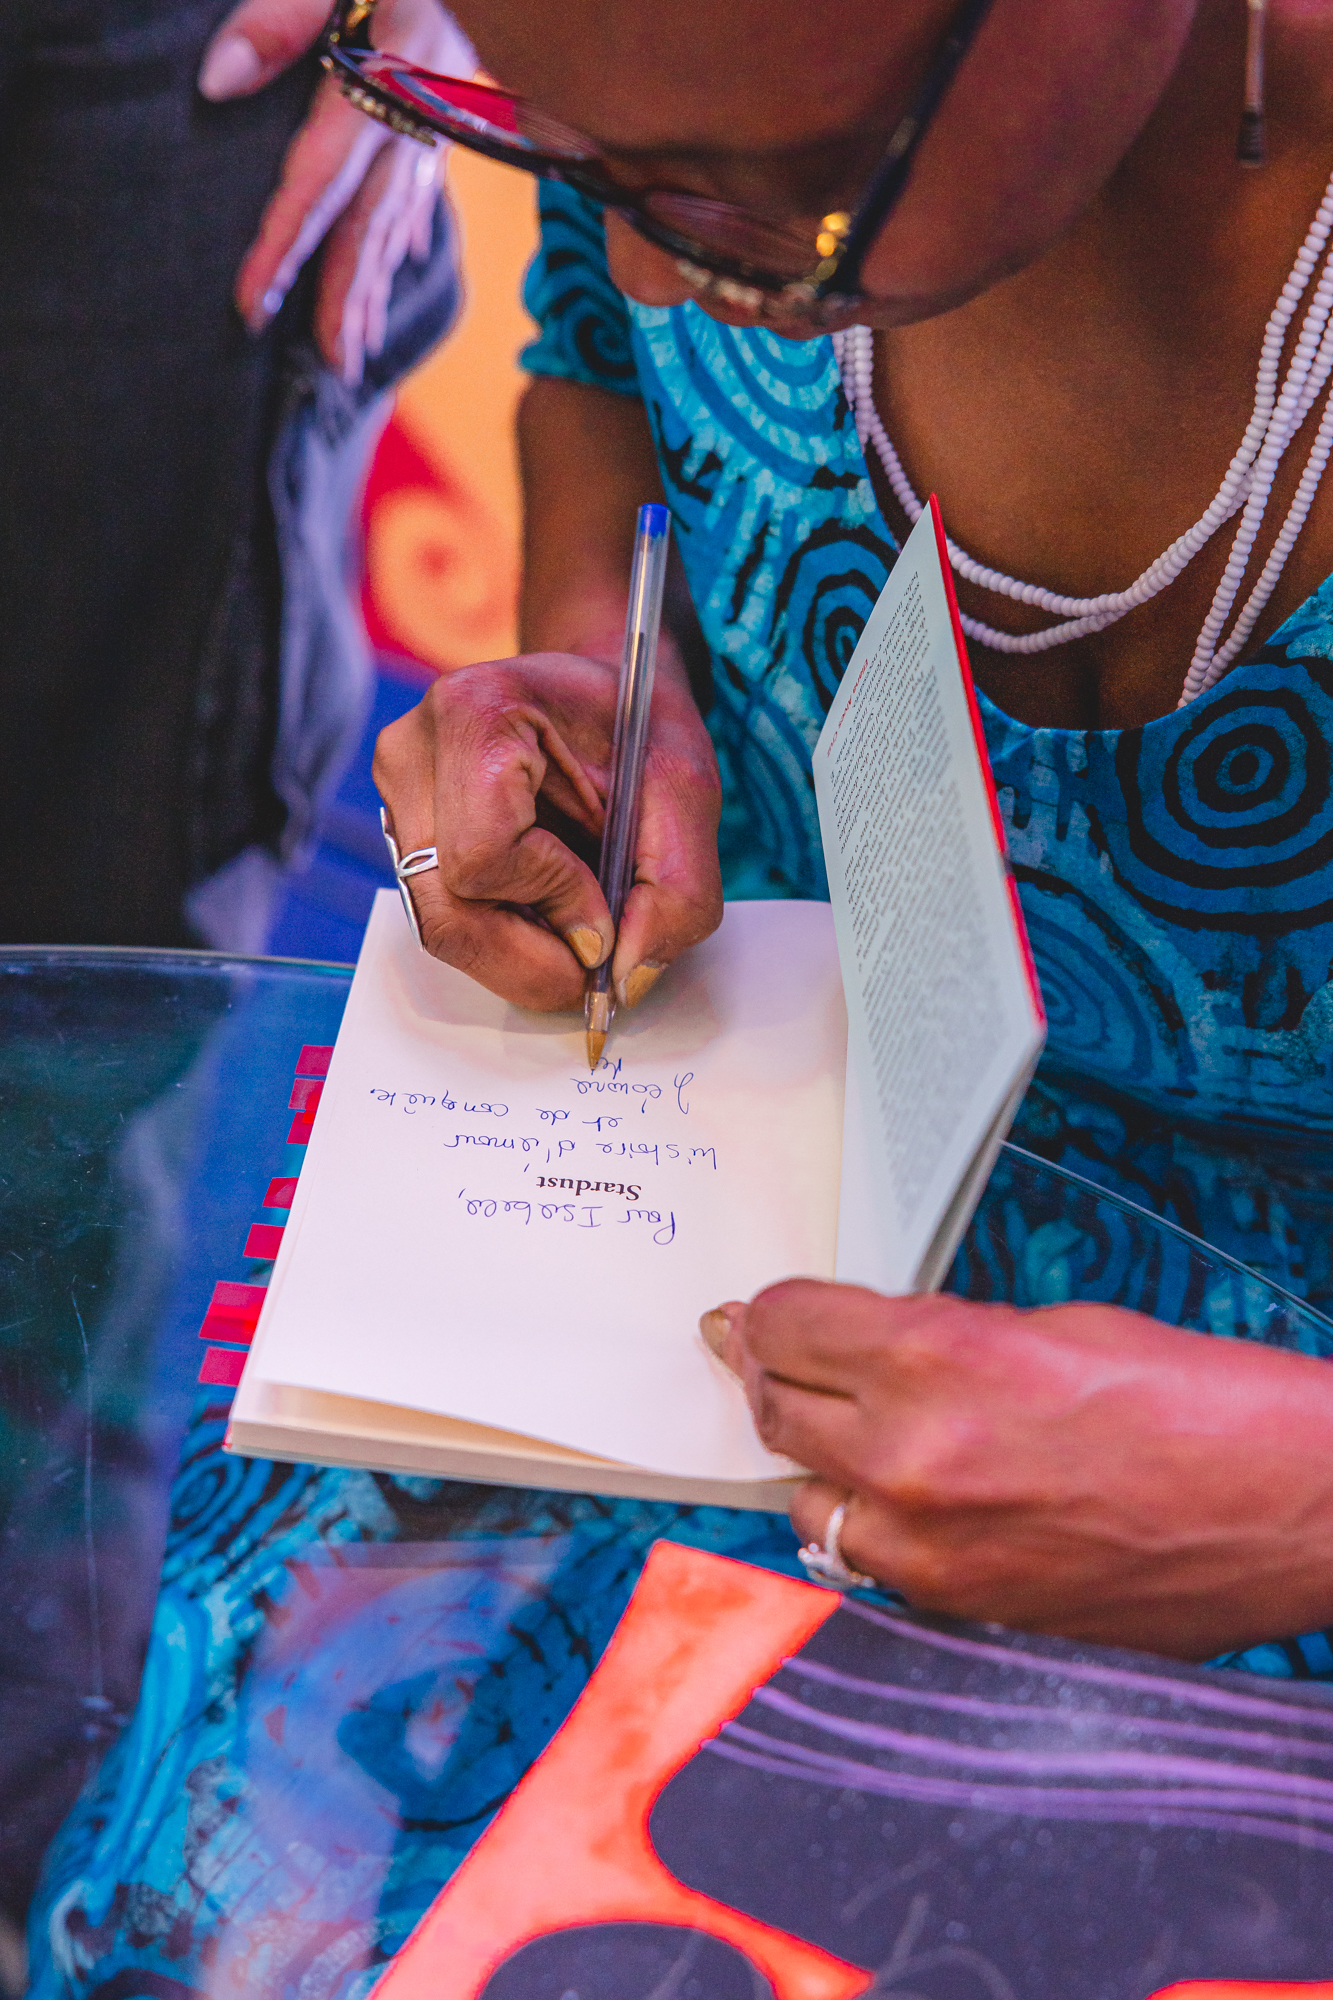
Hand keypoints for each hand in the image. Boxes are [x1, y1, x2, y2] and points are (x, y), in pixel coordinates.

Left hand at [198, 0, 473, 382]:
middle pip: (370, 227)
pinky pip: (424, 188)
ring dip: (375, 287)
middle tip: (331, 367)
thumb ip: (278, 20)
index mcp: (384, 85)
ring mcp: (438, 121)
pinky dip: (408, 233)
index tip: (252, 306)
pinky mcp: (450, 110)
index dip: (282, 251)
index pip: (318, 186)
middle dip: (346, 302)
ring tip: (357, 347)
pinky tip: (400, 264)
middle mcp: (416, 120)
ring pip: (400, 220)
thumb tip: (216, 81)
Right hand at [372, 650, 723, 1010]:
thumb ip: (677, 888)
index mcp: (475, 710)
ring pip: (441, 928)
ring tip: (579, 927)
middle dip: (533, 958)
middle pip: (446, 912)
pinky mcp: (407, 836)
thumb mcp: (687, 789)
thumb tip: (626, 976)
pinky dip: (505, 940)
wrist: (604, 692)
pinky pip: (444, 920)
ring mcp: (398, 798)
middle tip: (597, 962)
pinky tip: (548, 913)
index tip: (606, 912)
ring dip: (522, 954)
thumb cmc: (637, 723)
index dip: (552, 901)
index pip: (482, 854)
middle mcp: (413, 753)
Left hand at [706, 1281, 1332, 1660]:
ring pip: (803, 1495)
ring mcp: (929, 1551)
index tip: (755, 1311)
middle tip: (753, 1352)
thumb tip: (862, 1348)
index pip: (788, 1322)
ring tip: (832, 1428)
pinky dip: (866, 1524)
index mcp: (937, 1361)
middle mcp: (913, 1458)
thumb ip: (936, 1337)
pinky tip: (893, 1498)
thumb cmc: (1195, 1404)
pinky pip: (865, 1562)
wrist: (1287, 1511)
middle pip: (776, 1404)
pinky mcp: (960, 1613)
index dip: (767, 1310)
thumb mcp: (1048, 1327)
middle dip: (765, 1370)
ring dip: (811, 1456)